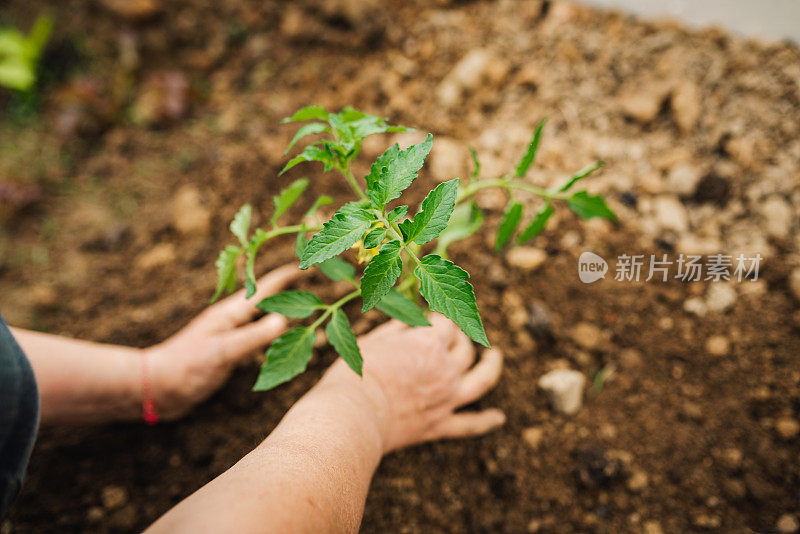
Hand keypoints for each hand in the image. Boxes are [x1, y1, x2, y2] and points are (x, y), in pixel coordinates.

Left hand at [145, 264, 301, 418]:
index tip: (304, 263)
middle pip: (262, 297)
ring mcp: (226, 333)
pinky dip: (268, 328)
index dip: (284, 277)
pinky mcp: (224, 349)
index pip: (263, 289)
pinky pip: (253, 333)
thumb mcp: (223, 352)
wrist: (156, 387)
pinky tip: (272, 335)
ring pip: (257, 314)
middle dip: (283, 286)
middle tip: (305, 276)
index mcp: (229, 313)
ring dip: (276, 306)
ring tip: (296, 302)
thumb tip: (284, 319)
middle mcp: (229, 319)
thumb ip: (253, 336)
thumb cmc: (186, 368)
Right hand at [319, 314, 504, 452]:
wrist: (351, 418)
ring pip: (482, 380)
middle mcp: (446, 370)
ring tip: (495, 357)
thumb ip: (399, 326)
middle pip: (464, 347)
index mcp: (430, 344)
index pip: (446, 322)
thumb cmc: (355, 375)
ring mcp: (446, 399)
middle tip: (449, 333)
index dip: (440, 315)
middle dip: (458, 336)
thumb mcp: (374, 339)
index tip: (432, 313)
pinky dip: (486, 420)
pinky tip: (499, 417)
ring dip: (492, 366)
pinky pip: (470, 424)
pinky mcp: (439, 425)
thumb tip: (414, 316)